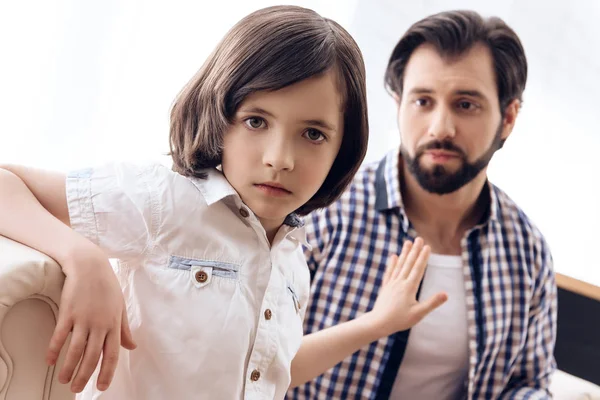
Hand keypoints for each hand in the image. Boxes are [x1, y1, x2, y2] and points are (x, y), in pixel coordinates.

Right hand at [46, 245, 136, 392]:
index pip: (112, 354)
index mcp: (113, 324)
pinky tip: (49, 361)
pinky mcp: (68, 313)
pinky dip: (54, 350)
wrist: (90, 266)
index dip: (107, 372)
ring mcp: (83, 319)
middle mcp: (99, 324)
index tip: (101, 386)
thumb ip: (124, 329)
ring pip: (75, 351)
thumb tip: (132, 346)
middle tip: (77, 389)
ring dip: (68, 368)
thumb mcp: (120, 307)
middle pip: (91, 357)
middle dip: (84, 376)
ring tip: (64, 380)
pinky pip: (60, 336)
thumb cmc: (107, 287)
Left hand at [367, 237, 447, 335]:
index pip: (418, 269)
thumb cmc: (399, 320)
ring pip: (399, 265)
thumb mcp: (418, 314)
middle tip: (419, 238)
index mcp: (409, 288)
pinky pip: (390, 272)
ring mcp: (392, 284)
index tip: (428, 246)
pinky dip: (392, 264)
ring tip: (408, 242)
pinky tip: (394, 256)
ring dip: (404, 253)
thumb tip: (446, 294)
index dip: (423, 258)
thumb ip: (432, 303)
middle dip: (415, 250)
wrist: (378, 322)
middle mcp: (400, 282)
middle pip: (409, 263)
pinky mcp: (386, 287)